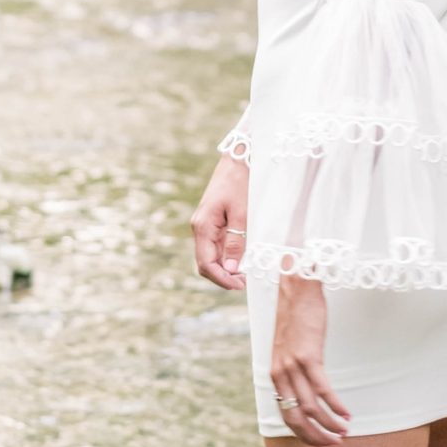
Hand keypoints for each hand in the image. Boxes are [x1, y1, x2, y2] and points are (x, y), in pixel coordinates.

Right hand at [191, 154, 248, 291]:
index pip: (206, 263)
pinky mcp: (213, 222)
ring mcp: (206, 225)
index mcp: (203, 226)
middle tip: (245, 283)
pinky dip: (227, 257)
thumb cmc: (240, 183)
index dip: (221, 279)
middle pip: (206, 262)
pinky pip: (217, 245)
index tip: (239, 286)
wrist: (238, 160)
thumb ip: (235, 242)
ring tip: (245, 274)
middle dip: (223, 276)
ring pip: (211, 256)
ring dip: (225, 268)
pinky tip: (242, 260)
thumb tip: (230, 270)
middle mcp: (200, 228)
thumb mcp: (241, 214)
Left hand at [270, 273, 350, 444]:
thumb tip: (307, 391)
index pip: (285, 414)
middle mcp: (280, 373)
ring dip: (329, 424)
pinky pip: (322, 390)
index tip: (318, 444)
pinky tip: (346, 414)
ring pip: (310, 408)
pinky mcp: (308, 355)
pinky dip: (335, 406)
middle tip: (333, 444)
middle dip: (315, 436)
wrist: (297, 290)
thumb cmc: (296, 319)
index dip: (302, 434)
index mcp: (274, 374)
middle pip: (296, 418)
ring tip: (344, 432)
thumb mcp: (289, 349)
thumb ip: (293, 370)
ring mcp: (293, 365)